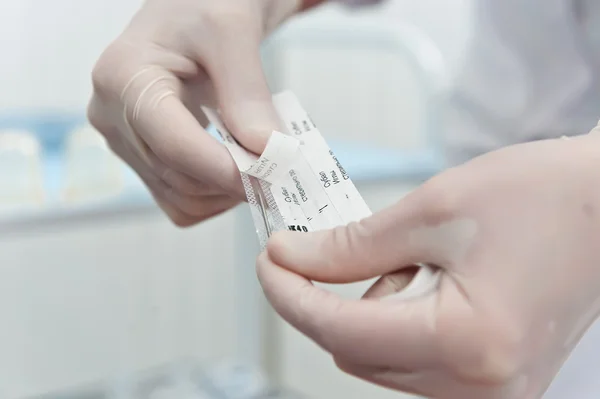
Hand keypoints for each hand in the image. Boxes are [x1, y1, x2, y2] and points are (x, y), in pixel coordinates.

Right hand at [87, 0, 299, 225]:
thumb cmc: (204, 6)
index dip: (226, 169)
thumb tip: (268, 152)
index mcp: (124, 77)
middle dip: (235, 180)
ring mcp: (124, 142)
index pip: (173, 144)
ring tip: (262, 166)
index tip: (274, 176)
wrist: (190, 11)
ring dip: (227, 194)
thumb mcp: (232, 32)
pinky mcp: (141, 159)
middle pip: (179, 176)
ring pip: (180, 198)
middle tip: (283, 172)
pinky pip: (179, 201)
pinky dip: (214, 197)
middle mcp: (112, 115)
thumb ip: (248, 92)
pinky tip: (237, 170)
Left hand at [257, 128, 599, 398]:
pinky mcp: (495, 380)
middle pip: (355, 354)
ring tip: (409, 258)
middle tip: (324, 249)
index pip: (340, 331)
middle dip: (328, 300)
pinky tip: (424, 281)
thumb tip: (293, 260)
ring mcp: (492, 391)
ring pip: (381, 361)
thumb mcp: (433, 209)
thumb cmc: (544, 196)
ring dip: (369, 309)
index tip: (270, 262)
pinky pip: (415, 361)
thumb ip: (352, 246)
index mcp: (468, 343)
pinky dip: (398, 320)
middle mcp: (483, 386)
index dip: (290, 294)